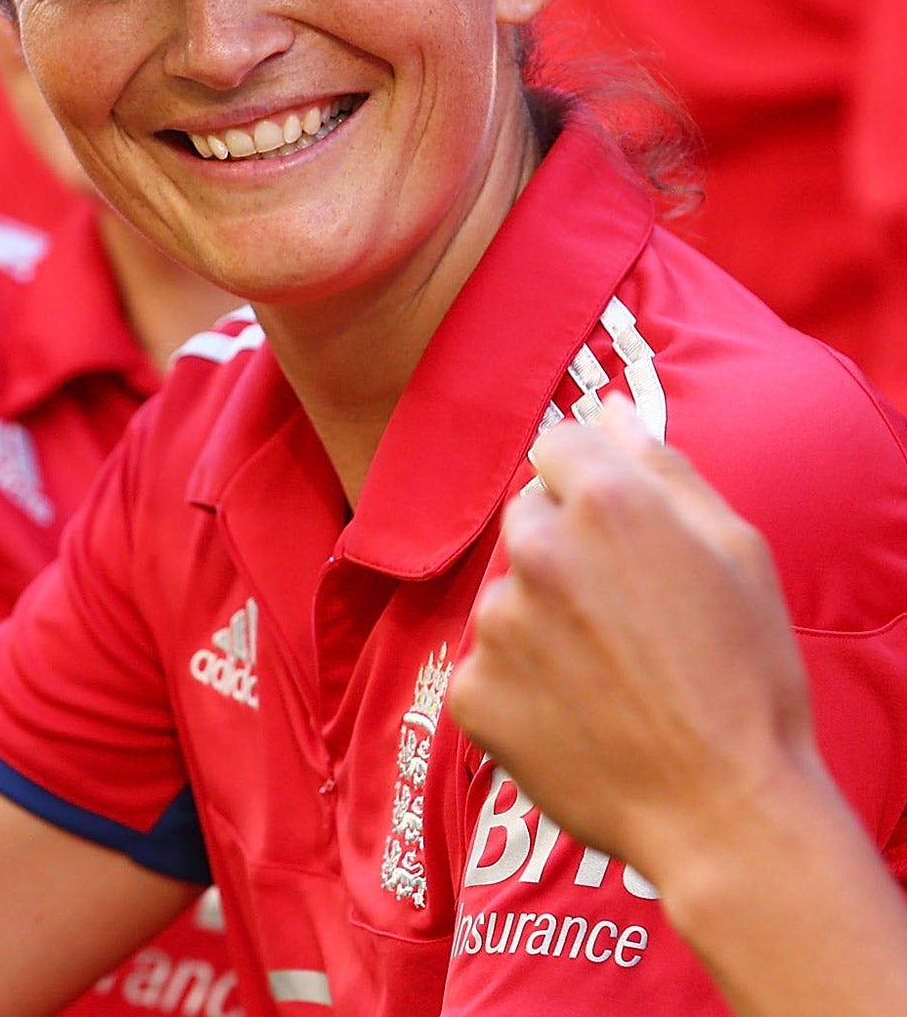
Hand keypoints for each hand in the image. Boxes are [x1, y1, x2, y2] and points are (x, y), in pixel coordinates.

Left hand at [448, 397, 819, 889]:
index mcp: (605, 504)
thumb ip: (663, 467)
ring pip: (508, 596)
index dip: (588, 480)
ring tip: (611, 676)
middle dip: (565, 549)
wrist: (724, 810)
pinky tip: (577, 715)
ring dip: (543, 620)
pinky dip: (522, 686)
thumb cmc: (748, 679)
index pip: (556, 445)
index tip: (616, 525)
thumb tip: (611, 408)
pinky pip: (489, 667)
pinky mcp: (471, 690)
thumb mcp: (737, 553)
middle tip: (626, 616)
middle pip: (527, 519)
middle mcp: (535, 551)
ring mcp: (496, 623)